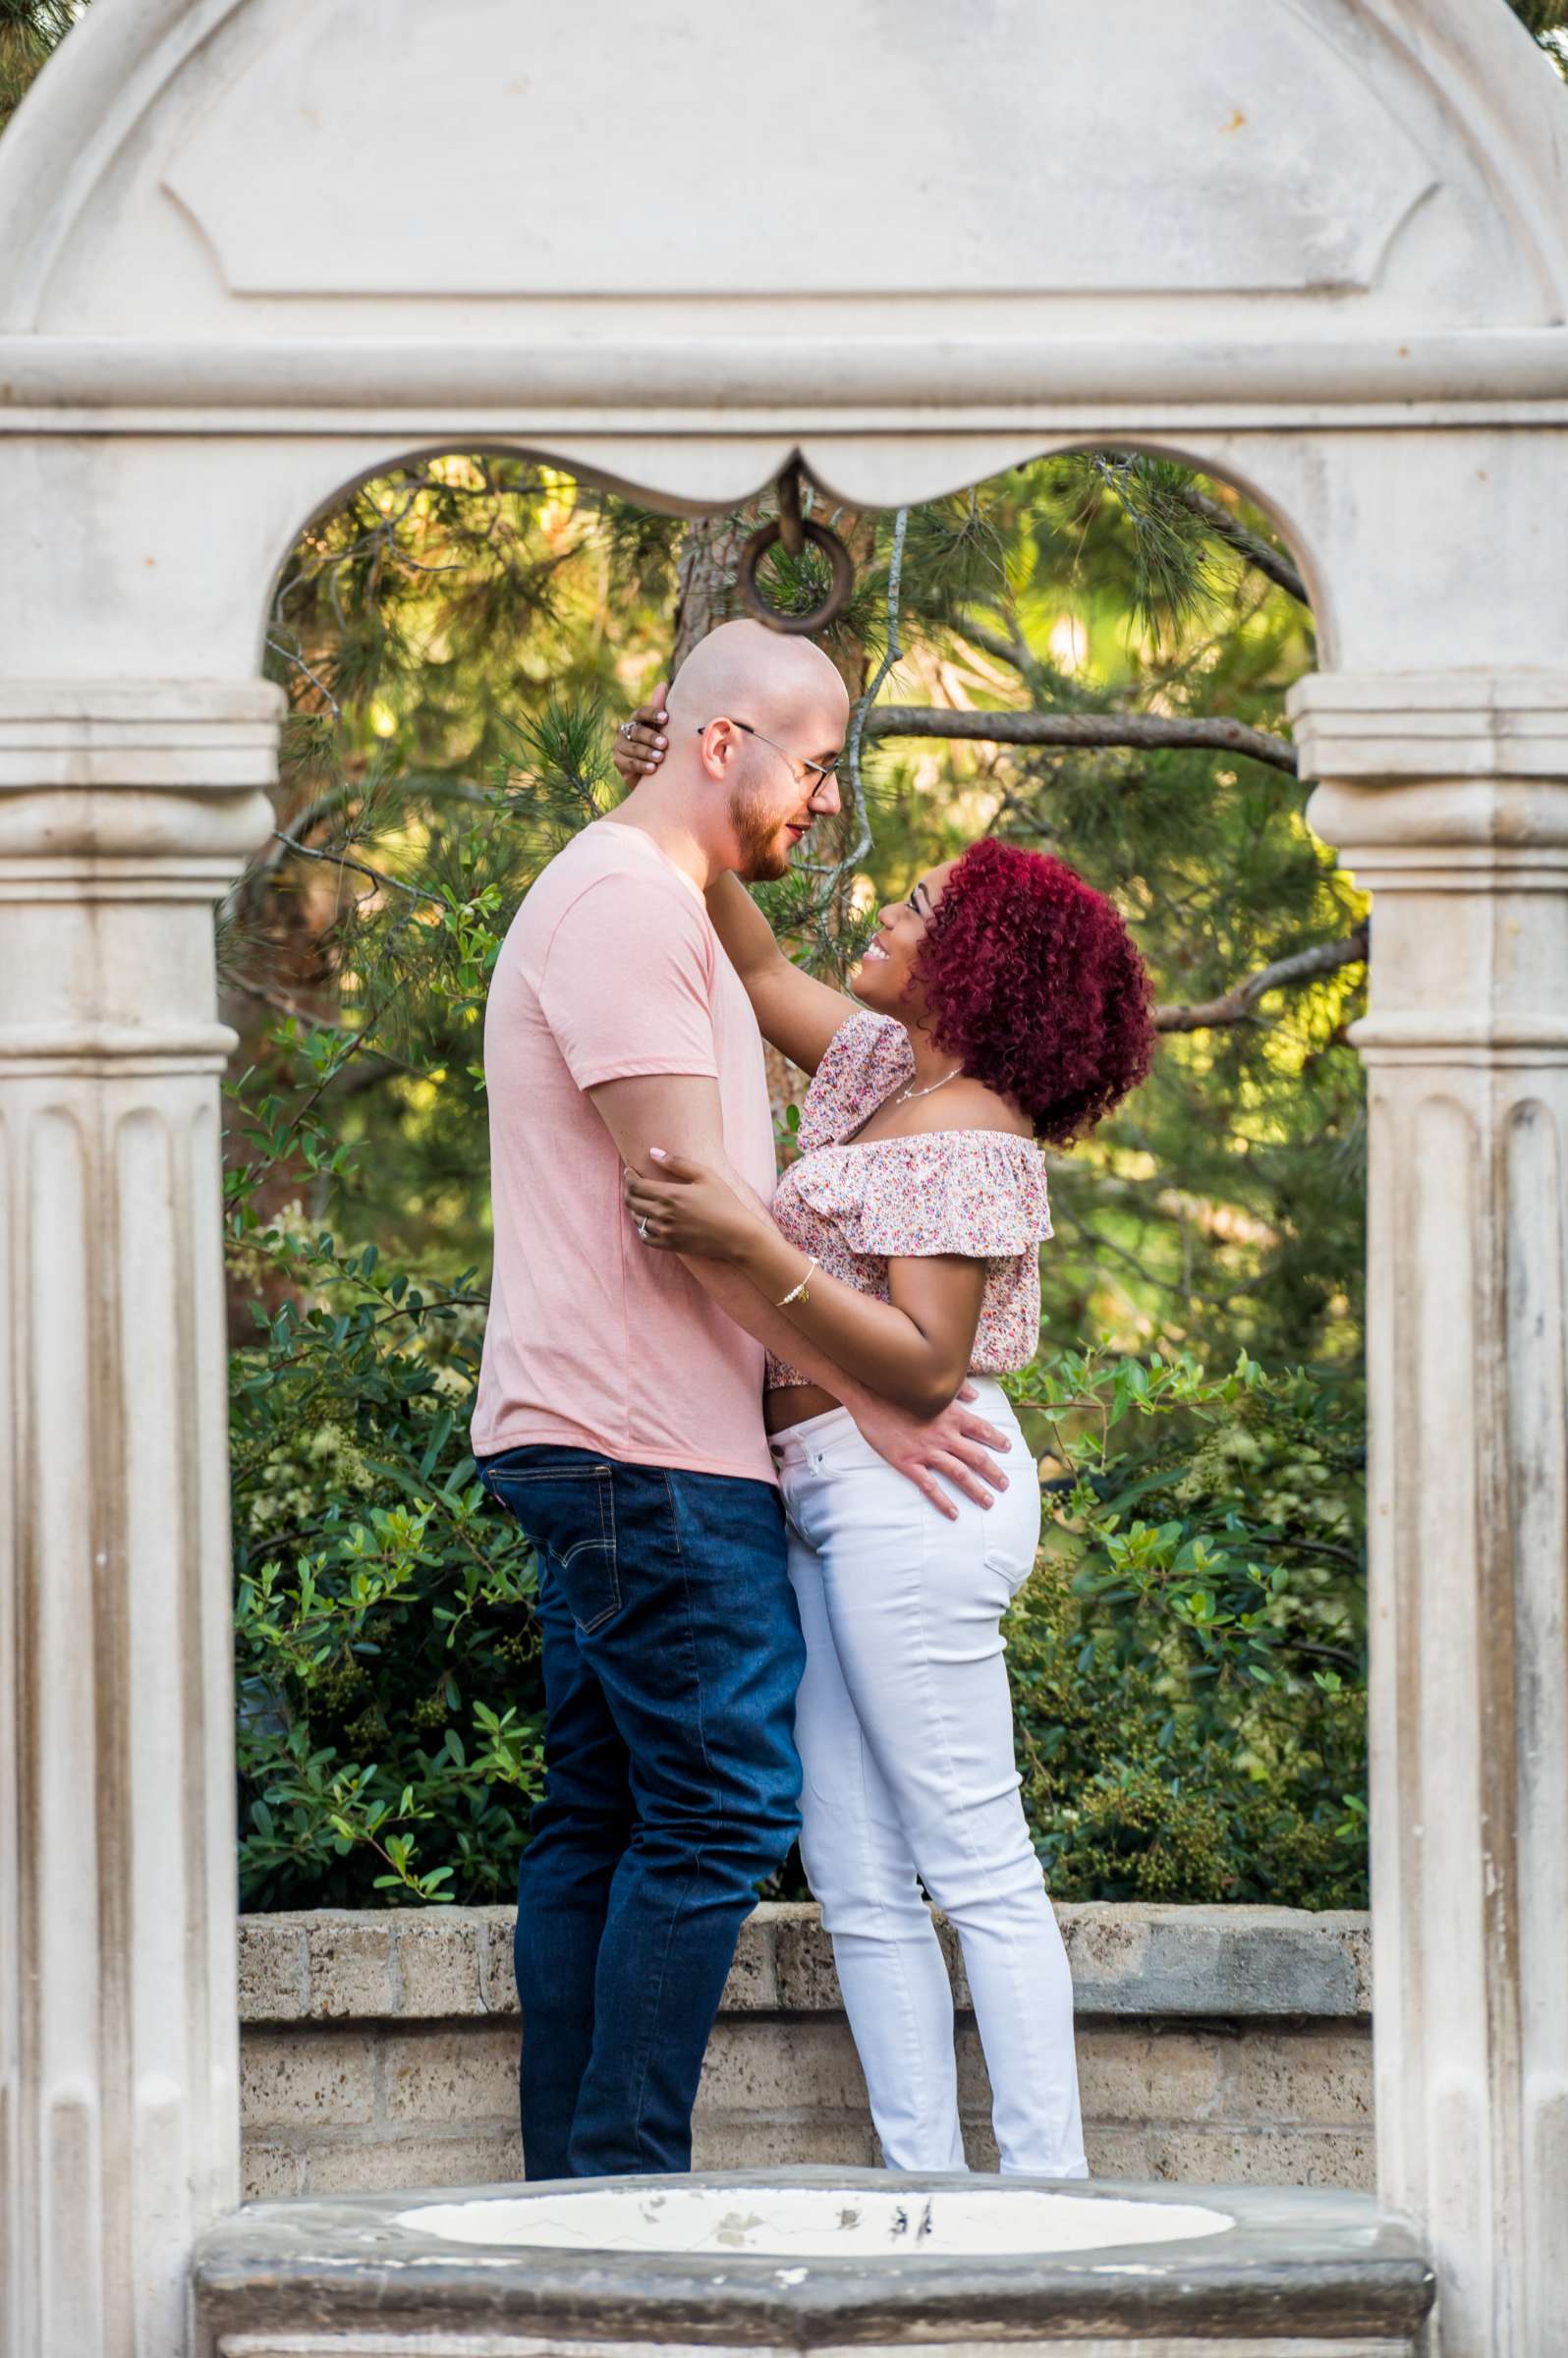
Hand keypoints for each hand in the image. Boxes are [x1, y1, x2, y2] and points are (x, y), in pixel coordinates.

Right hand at [613, 682, 669, 786]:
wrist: (654, 772)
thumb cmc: (660, 745)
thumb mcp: (663, 728)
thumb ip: (660, 708)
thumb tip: (662, 684)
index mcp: (637, 719)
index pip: (641, 712)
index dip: (653, 713)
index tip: (666, 718)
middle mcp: (625, 730)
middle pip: (637, 731)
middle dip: (651, 737)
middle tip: (665, 743)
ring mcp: (620, 746)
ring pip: (633, 748)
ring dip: (647, 752)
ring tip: (661, 758)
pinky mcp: (618, 762)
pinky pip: (629, 763)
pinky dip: (641, 766)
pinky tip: (652, 769)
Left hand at [623, 1149, 762, 1263]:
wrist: (736, 1235)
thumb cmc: (724, 1202)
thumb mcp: (705, 1175)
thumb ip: (677, 1163)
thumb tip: (652, 1152)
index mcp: (670, 1194)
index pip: (635, 1185)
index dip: (629, 1176)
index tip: (629, 1171)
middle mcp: (663, 1214)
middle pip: (631, 1201)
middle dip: (627, 1190)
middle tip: (631, 1183)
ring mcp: (665, 1231)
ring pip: (636, 1219)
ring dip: (634, 1208)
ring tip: (639, 1200)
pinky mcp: (669, 1245)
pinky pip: (645, 1237)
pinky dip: (642, 1227)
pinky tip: (647, 1220)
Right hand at [847, 1381, 1013, 1520]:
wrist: (868, 1397)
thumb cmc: (899, 1389)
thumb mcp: (930, 1386)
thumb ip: (956, 1390)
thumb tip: (975, 1395)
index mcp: (951, 1415)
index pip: (982, 1429)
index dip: (998, 1439)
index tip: (1008, 1448)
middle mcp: (944, 1434)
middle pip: (977, 1456)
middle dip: (994, 1473)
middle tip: (1006, 1485)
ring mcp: (926, 1450)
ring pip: (960, 1474)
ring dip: (977, 1490)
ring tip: (989, 1503)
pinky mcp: (908, 1463)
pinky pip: (930, 1486)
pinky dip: (944, 1502)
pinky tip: (954, 1514)